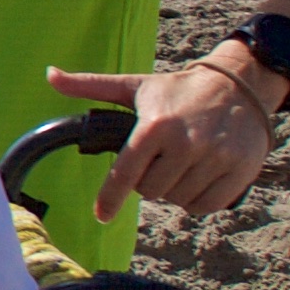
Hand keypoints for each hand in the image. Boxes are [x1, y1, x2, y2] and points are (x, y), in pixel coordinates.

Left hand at [48, 59, 272, 222]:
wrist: (238, 84)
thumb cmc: (177, 90)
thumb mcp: (134, 86)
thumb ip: (90, 85)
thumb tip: (50, 75)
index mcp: (155, 126)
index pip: (125, 174)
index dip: (110, 198)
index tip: (102, 214)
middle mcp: (186, 144)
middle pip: (151, 192)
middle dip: (149, 181)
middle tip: (159, 161)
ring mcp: (216, 158)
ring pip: (178, 200)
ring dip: (174, 189)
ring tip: (182, 164)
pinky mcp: (239, 170)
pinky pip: (207, 206)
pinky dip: (198, 199)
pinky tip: (199, 176)